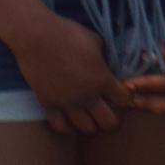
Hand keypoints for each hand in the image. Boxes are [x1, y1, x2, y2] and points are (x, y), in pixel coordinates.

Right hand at [7, 11, 133, 133]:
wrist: (38, 37)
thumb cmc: (70, 34)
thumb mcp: (97, 42)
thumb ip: (107, 60)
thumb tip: (112, 68)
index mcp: (102, 79)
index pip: (125, 101)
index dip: (126, 98)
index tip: (121, 94)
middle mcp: (87, 96)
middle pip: (109, 123)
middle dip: (114, 119)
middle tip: (110, 110)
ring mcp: (67, 104)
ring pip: (87, 130)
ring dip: (93, 124)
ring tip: (91, 114)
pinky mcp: (48, 105)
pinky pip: (61, 127)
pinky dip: (69, 126)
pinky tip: (70, 117)